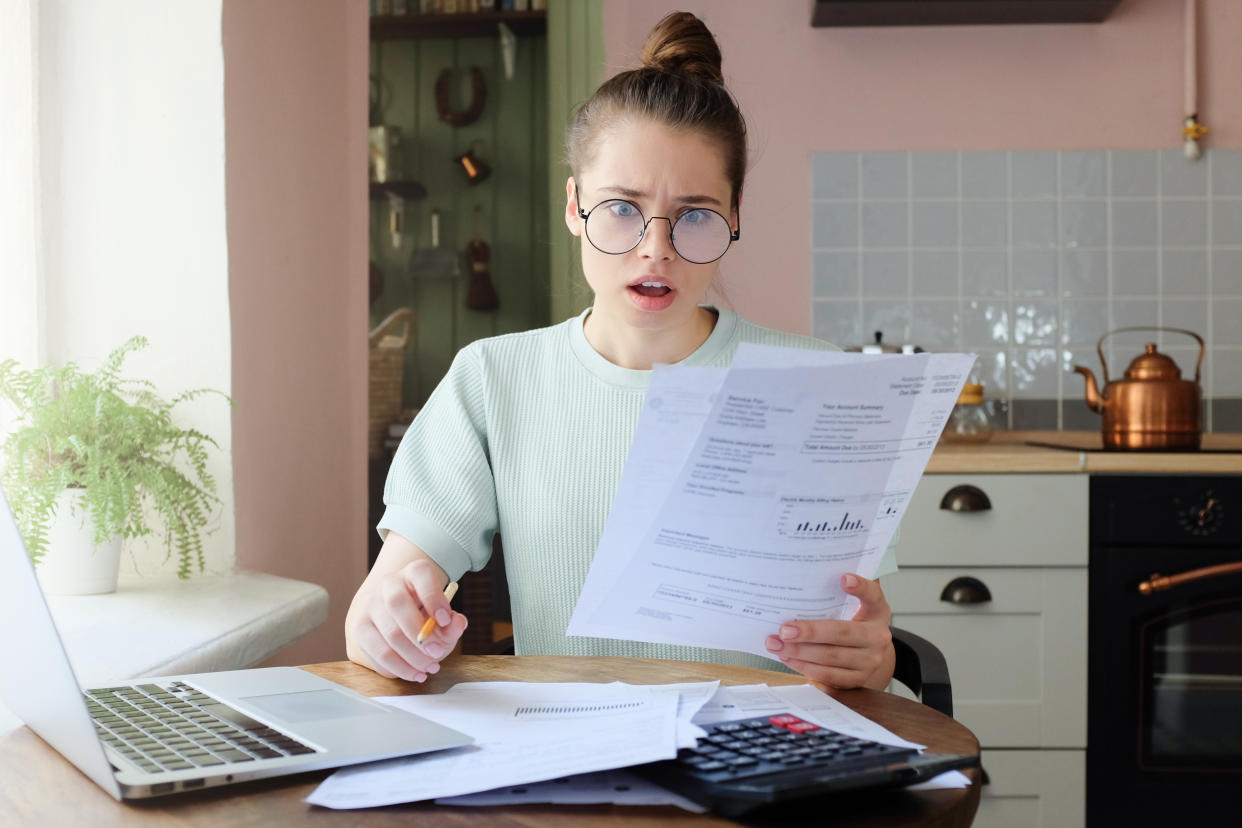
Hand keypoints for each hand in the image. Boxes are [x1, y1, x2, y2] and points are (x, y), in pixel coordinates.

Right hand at [346, 558, 467, 682]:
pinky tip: (415, 672)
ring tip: (429, 667)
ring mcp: (370, 607)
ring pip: (388, 635)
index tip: (446, 619)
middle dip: (420, 635)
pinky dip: (399, 669)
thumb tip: (457, 624)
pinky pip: (378, 654)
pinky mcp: (360, 630)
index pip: (420, 575)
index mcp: (412, 574)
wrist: (394, 615)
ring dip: (412, 658)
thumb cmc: (424, 615)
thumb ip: (453, 623)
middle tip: (438, 653)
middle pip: (398, 605)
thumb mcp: (443, 616)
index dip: (433, 597)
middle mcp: (388, 585)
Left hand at [764, 573, 894, 690]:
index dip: (860, 587)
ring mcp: (870, 661)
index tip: (843, 578)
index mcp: (876, 611)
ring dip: (800, 652)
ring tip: (777, 645)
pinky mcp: (857, 680)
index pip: (873, 595)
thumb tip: (798, 592)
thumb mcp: (853, 607)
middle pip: (842, 633)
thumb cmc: (853, 624)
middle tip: (784, 630)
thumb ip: (834, 597)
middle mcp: (877, 637)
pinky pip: (828, 675)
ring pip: (831, 657)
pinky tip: (788, 658)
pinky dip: (805, 667)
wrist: (868, 654)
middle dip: (810, 632)